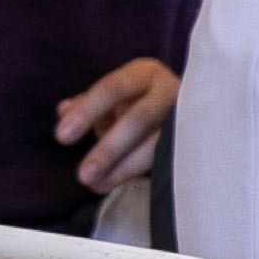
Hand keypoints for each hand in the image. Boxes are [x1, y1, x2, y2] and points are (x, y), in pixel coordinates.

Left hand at [57, 55, 178, 197]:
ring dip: (124, 167)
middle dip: (109, 148)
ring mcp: (187, 115)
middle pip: (139, 118)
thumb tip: (63, 111)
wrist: (187, 107)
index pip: (112, 88)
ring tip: (96, 185)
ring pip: (158, 143)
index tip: (61, 136)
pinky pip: (169, 158)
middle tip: (83, 176)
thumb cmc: (138, 99)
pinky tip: (114, 183)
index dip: (87, 111)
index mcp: (143, 73)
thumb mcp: (113, 97)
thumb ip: (88, 103)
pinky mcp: (196, 138)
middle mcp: (169, 90)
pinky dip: (139, 171)